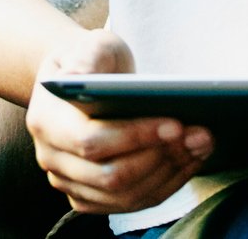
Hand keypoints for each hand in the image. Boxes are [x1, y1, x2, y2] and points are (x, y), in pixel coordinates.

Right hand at [26, 30, 213, 214]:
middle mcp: (51, 158)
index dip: (134, 136)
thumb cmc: (92, 60)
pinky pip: (131, 202)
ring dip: (170, 173)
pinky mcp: (90, 196)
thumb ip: (85, 57)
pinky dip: (165, 184)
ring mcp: (69, 182)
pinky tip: (189, 160)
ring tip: (201, 145)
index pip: (90, 141)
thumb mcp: (90, 44)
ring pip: (124, 195)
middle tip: (200, 134)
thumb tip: (78, 75)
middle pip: (110, 176)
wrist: (84, 82)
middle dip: (161, 157)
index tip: (176, 123)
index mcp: (45, 120)